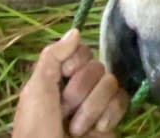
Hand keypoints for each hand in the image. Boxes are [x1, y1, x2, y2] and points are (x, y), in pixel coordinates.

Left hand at [13, 28, 129, 137]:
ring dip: (92, 107)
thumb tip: (76, 30)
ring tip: (77, 129)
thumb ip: (53, 56)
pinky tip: (98, 129)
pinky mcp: (112, 118)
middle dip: (80, 92)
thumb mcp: (36, 90)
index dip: (75, 63)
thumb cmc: (37, 128)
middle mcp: (79, 87)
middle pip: (97, 66)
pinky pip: (123, 100)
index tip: (64, 77)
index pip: (81, 50)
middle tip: (65, 111)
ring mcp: (97, 103)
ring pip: (111, 82)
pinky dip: (110, 114)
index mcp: (58, 77)